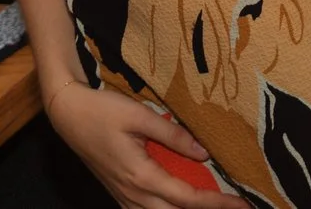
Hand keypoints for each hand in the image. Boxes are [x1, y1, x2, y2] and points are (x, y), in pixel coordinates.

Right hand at [43, 83, 239, 208]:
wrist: (68, 114)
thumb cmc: (102, 111)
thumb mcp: (139, 115)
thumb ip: (173, 135)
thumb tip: (204, 153)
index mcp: (142, 177)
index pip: (189, 199)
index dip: (218, 204)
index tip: (243, 204)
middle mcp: (134, 195)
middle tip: (233, 205)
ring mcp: (124, 198)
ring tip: (209, 203)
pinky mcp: (119, 194)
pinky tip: (177, 203)